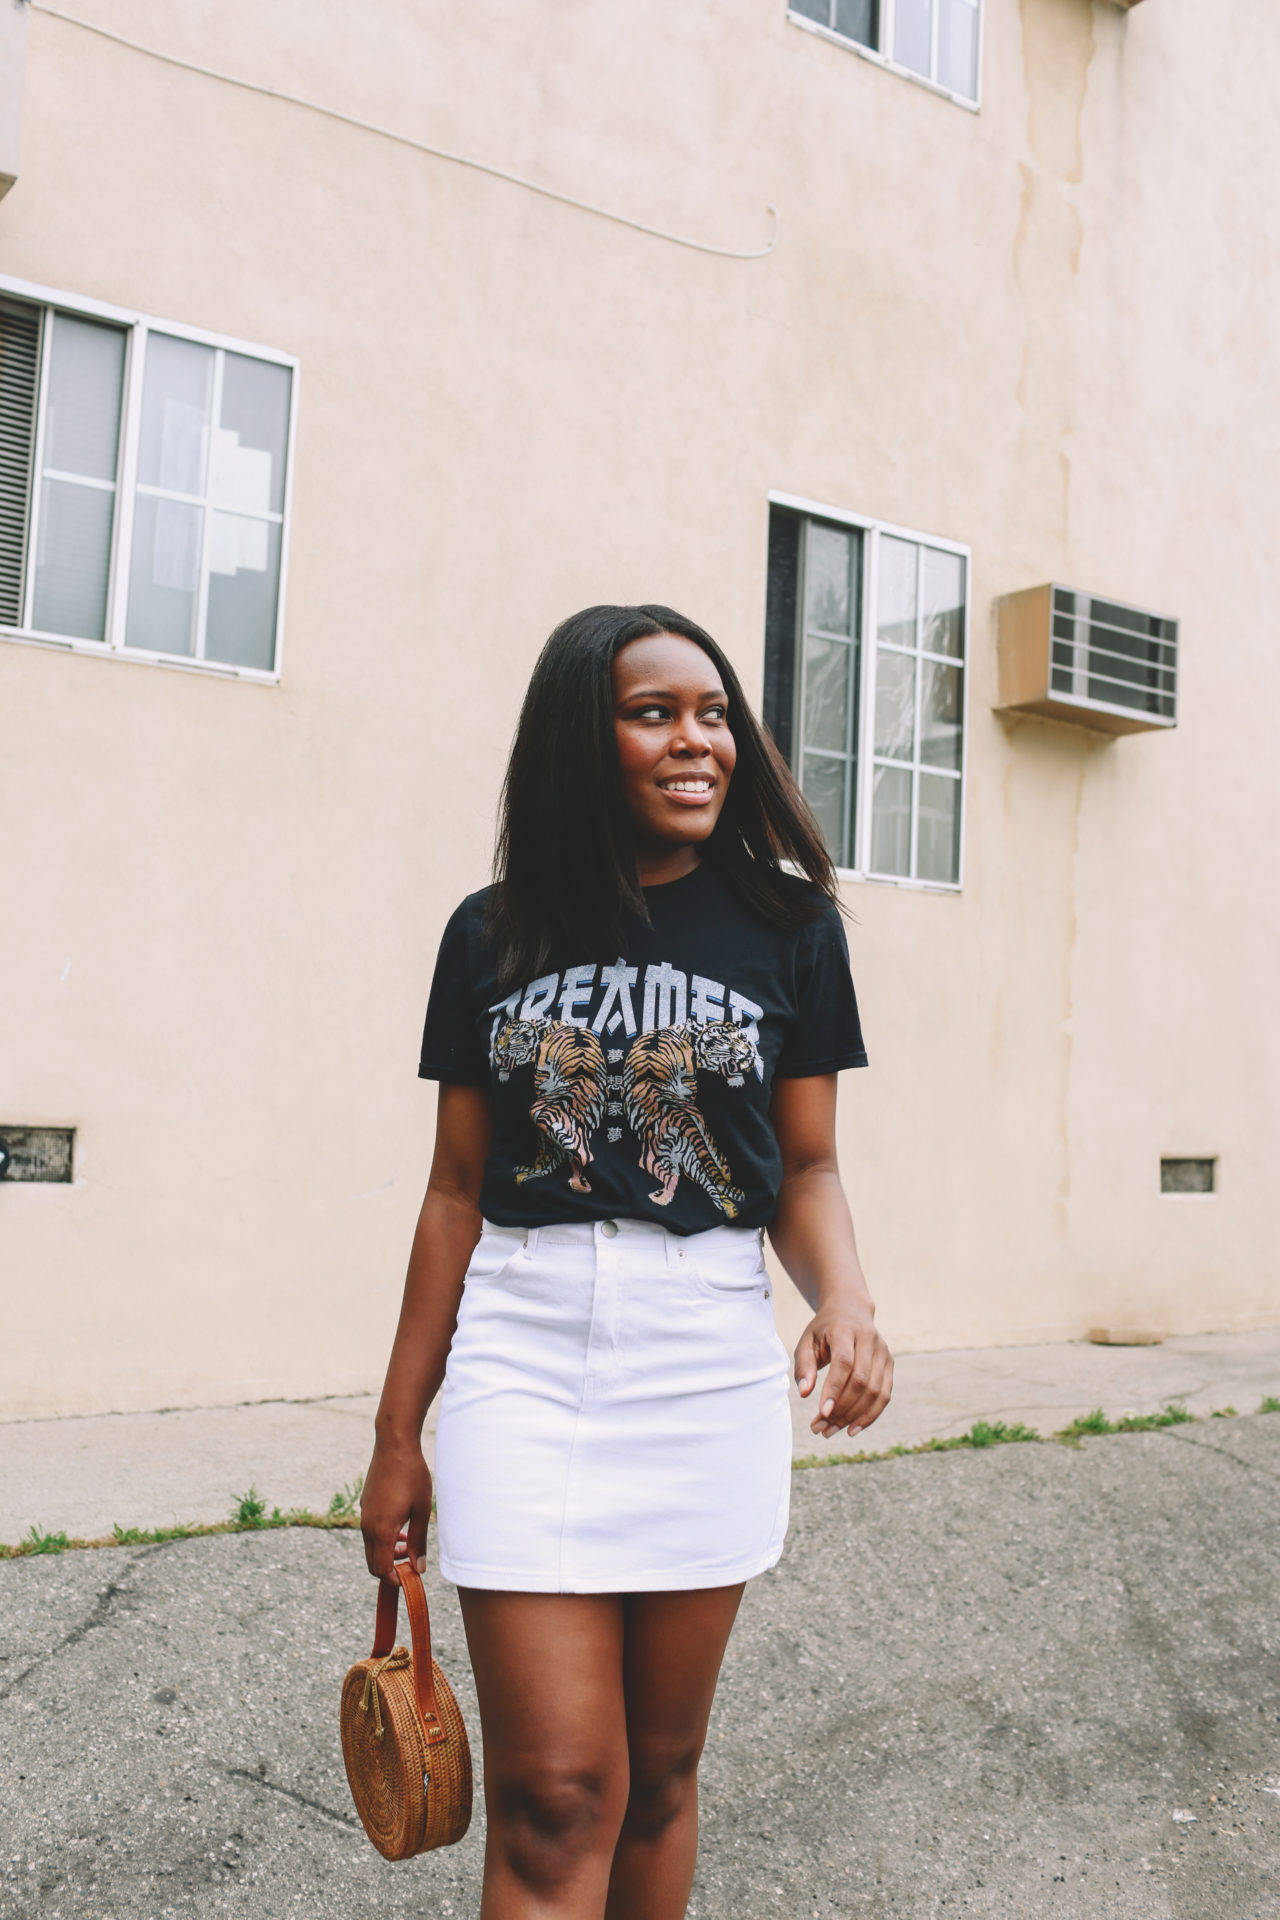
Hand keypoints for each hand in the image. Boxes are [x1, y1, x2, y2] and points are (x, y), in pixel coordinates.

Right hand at [360, 1438, 432, 1579]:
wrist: (394, 1445)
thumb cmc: (412, 1475)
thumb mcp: (422, 1509)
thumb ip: (419, 1540)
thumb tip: (419, 1568)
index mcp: (381, 1529)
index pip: (381, 1568)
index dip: (394, 1579)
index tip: (410, 1578)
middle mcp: (367, 1525)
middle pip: (372, 1561)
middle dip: (390, 1568)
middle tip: (411, 1561)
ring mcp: (364, 1514)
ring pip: (371, 1546)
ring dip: (388, 1551)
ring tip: (409, 1542)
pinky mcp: (365, 1505)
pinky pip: (370, 1531)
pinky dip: (383, 1537)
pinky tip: (401, 1525)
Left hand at [795, 1306, 892, 1439]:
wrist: (850, 1310)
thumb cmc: (824, 1330)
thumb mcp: (807, 1341)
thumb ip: (804, 1366)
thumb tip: (804, 1394)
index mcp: (845, 1330)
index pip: (844, 1362)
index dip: (834, 1388)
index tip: (821, 1412)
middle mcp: (869, 1340)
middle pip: (860, 1380)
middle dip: (841, 1409)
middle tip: (820, 1428)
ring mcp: (883, 1352)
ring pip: (875, 1391)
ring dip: (853, 1416)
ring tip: (830, 1431)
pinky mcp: (889, 1364)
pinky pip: (884, 1395)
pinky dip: (870, 1416)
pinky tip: (852, 1429)